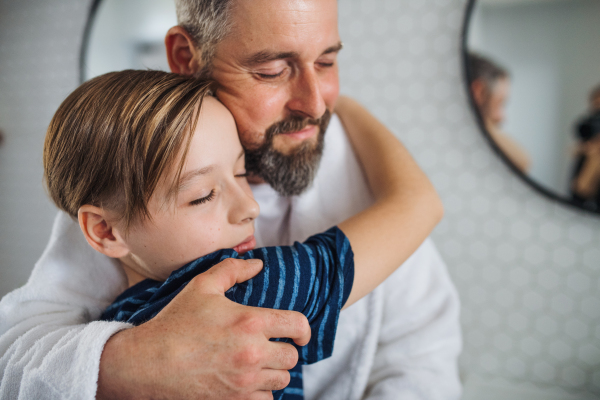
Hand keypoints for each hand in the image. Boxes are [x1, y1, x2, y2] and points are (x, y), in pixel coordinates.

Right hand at [97, 258, 310, 399]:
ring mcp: (244, 382)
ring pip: (281, 381)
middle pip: (292, 357)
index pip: (297, 325)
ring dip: (274, 372)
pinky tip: (248, 382)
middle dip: (284, 350)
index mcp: (250, 322)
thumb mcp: (202, 286)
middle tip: (270, 347)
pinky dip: (262, 392)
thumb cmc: (175, 322)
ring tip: (259, 364)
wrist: (147, 363)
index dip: (302, 329)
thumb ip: (233, 270)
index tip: (298, 333)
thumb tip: (258, 265)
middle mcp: (253, 353)